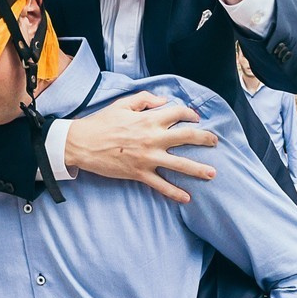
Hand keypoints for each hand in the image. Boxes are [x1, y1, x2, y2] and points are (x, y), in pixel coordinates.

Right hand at [63, 92, 218, 202]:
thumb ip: (145, 99)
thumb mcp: (122, 104)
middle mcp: (153, 138)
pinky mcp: (139, 173)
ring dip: (198, 169)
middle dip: (205, 139)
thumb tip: (163, 101)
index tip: (196, 117)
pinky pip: (161, 185)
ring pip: (180, 164)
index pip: (178, 113)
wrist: (82, 144)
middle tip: (215, 142)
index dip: (190, 113)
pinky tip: (187, 198)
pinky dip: (174, 193)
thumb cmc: (101, 122)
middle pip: (187, 137)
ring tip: (212, 173)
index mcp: (149, 119)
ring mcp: (148, 158)